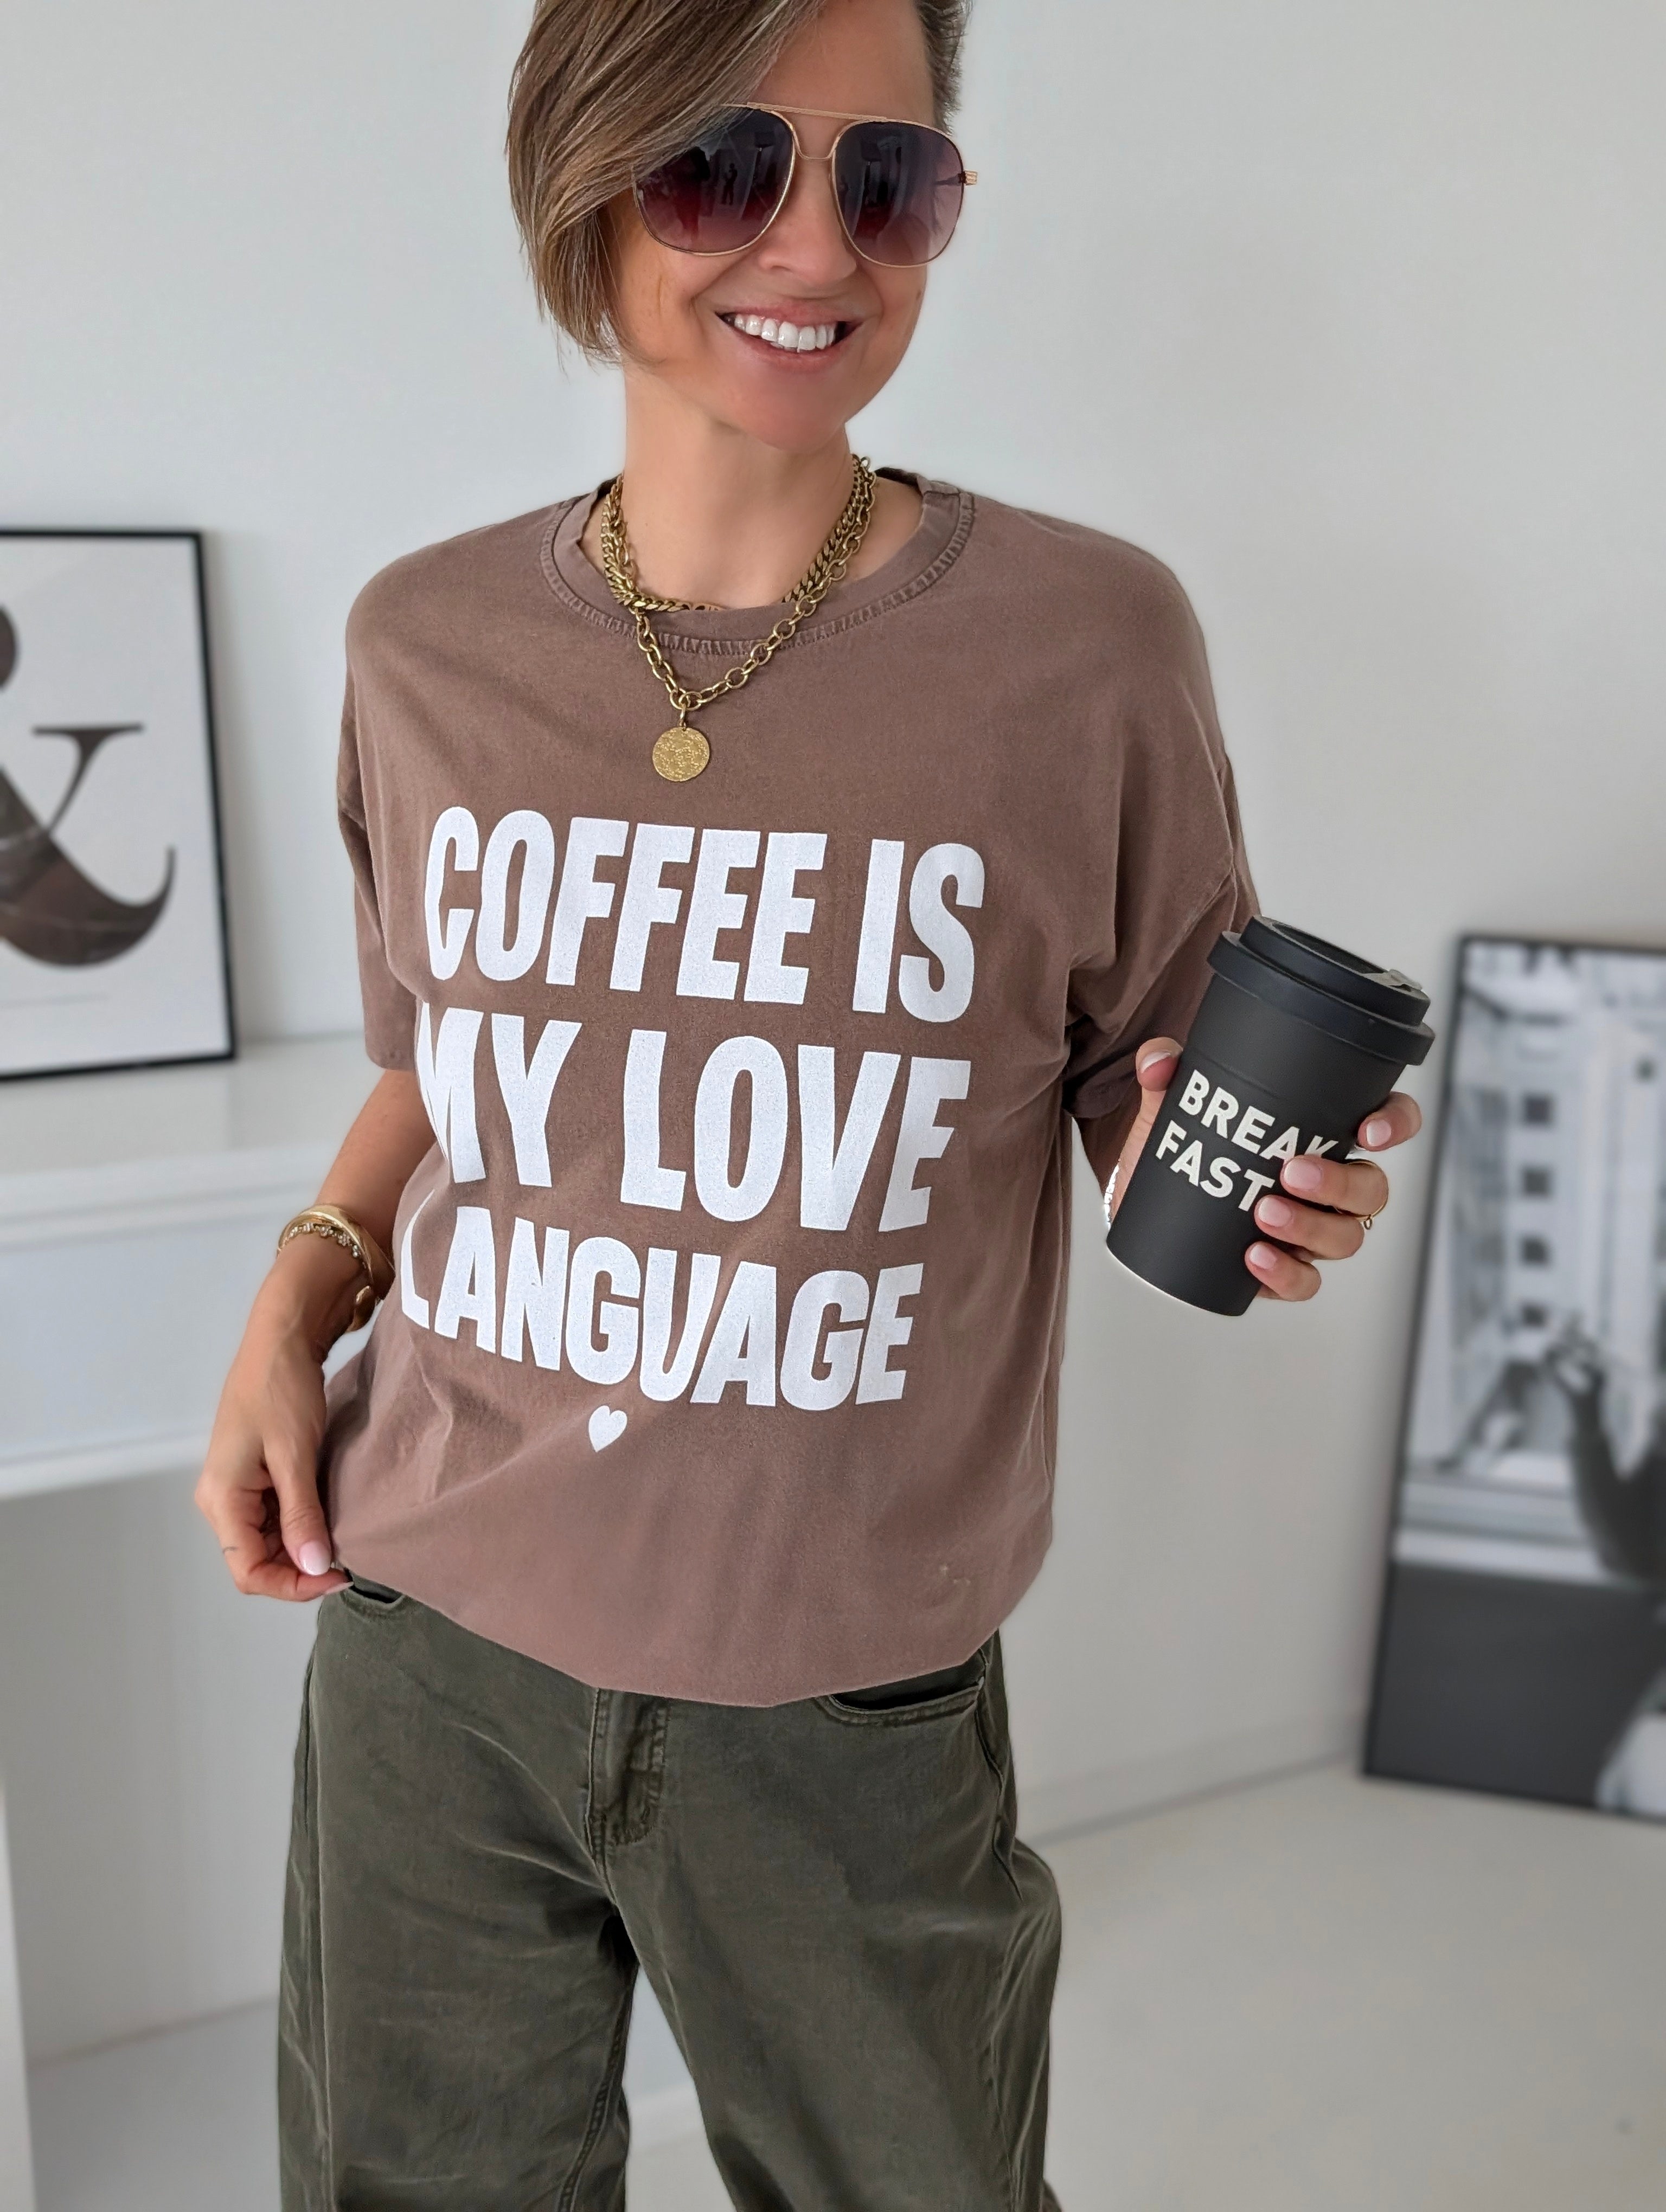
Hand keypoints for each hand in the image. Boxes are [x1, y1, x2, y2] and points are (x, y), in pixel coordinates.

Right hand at [194, 1251, 356, 1600]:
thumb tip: (314, 1566)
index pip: (248, 1571)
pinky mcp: (256, 1476)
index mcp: (221, 1499)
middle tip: (349, 1562)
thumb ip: (302, 1515)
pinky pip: (277, 1516)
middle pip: (257, 1561)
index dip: (292, 1585)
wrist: (280, 1338)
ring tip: (345, 1540)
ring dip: (304, 1547)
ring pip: (269, 1541)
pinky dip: (304, 1524)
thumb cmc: (280, 1388)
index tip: (338, 1576)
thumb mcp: (295, 1455)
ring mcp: (238, 1488)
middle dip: (301, 1569)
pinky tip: (332, 1518)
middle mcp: (222, 1500)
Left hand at [1111, 1037, 1422, 1302]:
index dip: (1396, 1124)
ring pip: (1345, 1237)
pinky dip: (1285, 1274)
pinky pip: (1304, 1281)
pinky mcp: (1283, 1266)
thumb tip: (1157, 1062)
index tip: (1369, 1130)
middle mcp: (1332, 1184)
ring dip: (1310, 1228)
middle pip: (1371, 1189)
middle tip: (1291, 1172)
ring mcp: (1312, 1229)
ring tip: (1264, 1213)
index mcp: (1326, 1131)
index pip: (1387, 1122)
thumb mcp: (1179, 1099)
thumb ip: (1168, 1069)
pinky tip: (1254, 1258)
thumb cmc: (1190, 1139)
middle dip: (1340, 1183)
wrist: (1150, 1191)